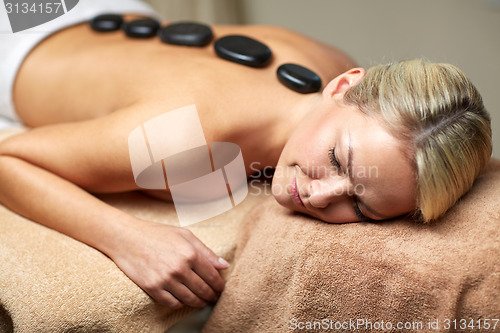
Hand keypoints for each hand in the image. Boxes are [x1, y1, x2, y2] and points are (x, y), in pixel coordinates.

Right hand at [107, 219, 228, 308]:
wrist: (127, 238)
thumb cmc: (158, 234)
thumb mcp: (185, 235)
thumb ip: (206, 251)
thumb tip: (224, 265)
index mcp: (190, 253)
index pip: (212, 276)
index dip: (219, 285)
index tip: (221, 288)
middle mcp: (179, 268)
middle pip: (203, 290)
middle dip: (211, 295)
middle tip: (214, 297)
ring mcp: (165, 279)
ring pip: (190, 299)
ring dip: (199, 302)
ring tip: (202, 301)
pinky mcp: (153, 288)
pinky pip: (172, 303)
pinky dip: (181, 304)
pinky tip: (184, 301)